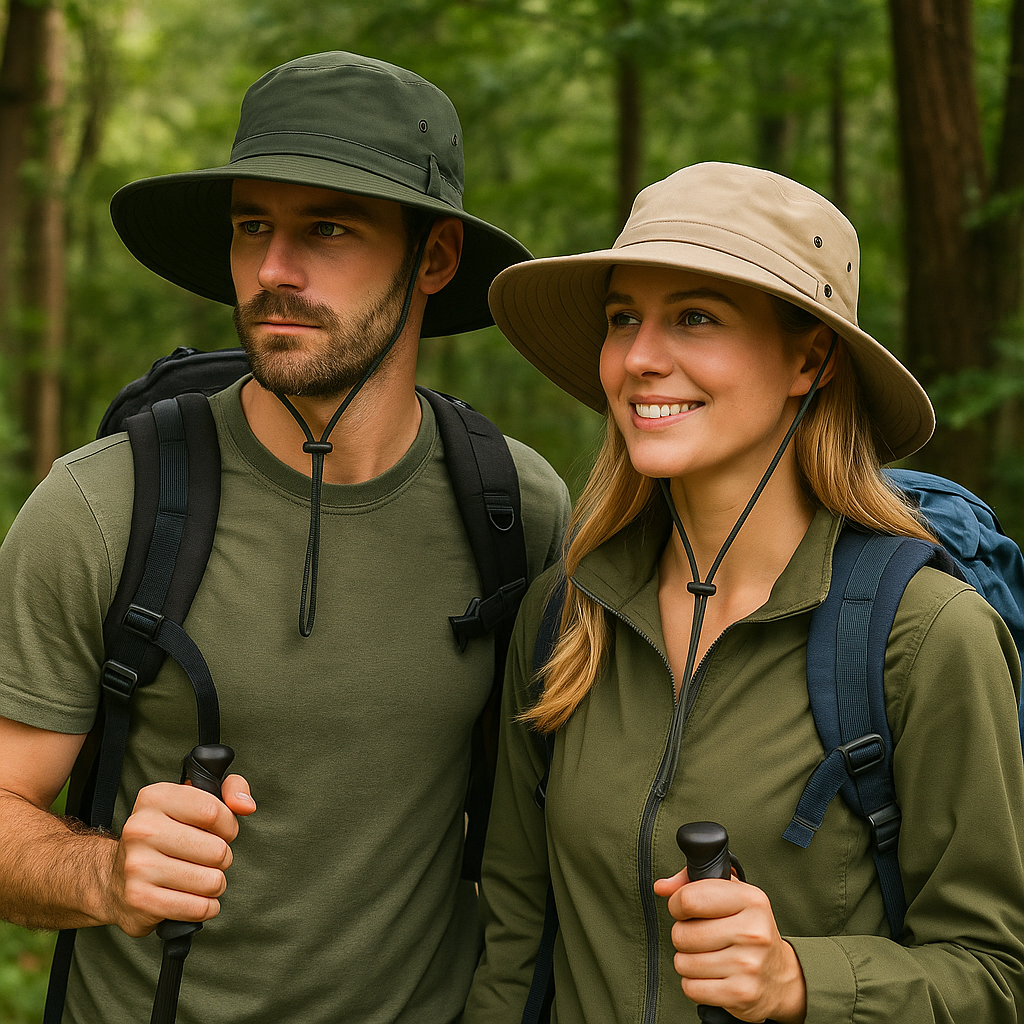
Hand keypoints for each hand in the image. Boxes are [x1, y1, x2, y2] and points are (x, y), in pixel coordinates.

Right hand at [105, 773, 255, 936]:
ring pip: (212, 882)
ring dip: (214, 884)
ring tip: (199, 878)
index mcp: (155, 798)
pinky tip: (193, 898)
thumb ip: (231, 789)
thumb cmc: (167, 834)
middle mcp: (141, 829)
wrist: (112, 878)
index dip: (229, 825)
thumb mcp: (195, 799)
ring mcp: (138, 866)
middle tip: (207, 858)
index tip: (222, 831)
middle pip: (217, 850)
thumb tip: (245, 805)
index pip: (213, 811)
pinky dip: (205, 907)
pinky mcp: (140, 900)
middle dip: (222, 858)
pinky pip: (198, 908)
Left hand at [653, 869, 805, 1023]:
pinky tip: (712, 976)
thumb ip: (692, 882)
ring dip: (688, 961)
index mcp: (750, 899)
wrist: (781, 977)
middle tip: (701, 938)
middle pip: (682, 934)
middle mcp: (752, 932)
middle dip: (683, 936)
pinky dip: (694, 984)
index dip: (677, 905)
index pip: (689, 898)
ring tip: (708, 957)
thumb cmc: (748, 929)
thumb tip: (661, 887)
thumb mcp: (731, 895)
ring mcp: (748, 965)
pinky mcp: (740, 994)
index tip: (686, 911)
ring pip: (683, 962)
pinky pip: (691, 987)